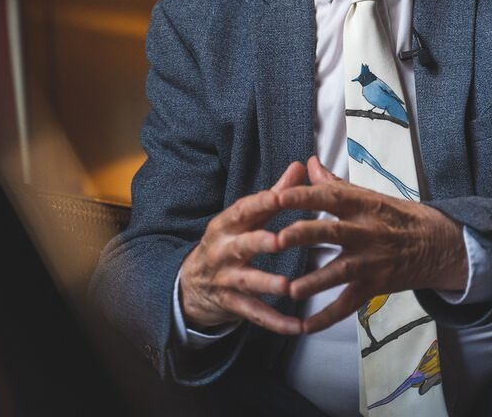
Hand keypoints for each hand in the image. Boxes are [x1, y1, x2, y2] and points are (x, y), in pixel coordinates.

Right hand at [179, 161, 305, 334]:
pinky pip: (254, 314)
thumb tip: (301, 165)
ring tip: (287, 286)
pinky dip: (275, 322)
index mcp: (227, 224)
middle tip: (281, 241)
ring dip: (267, 284)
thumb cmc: (228, 241)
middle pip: (242, 244)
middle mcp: (223, 250)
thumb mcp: (244, 217)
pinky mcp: (231, 304)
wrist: (190, 284)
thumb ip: (274, 193)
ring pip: (247, 281)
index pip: (244, 209)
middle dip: (260, 242)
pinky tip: (297, 326)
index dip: (262, 202)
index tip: (281, 195)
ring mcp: (226, 279)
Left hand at [276, 156, 466, 333]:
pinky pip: (348, 304)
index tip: (277, 196)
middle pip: (333, 232)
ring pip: (340, 272)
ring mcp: (370, 261)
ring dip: (315, 282)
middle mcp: (366, 232)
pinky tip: (305, 327)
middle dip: (305, 235)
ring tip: (290, 289)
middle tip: (278, 239)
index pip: (329, 197)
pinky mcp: (374, 286)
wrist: (437, 244)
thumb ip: (334, 183)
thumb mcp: (369, 195)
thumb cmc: (397, 216)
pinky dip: (328, 317)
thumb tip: (309, 162)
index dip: (304, 196)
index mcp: (362, 205)